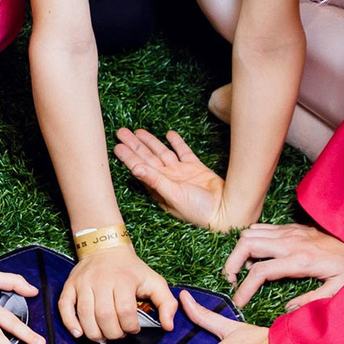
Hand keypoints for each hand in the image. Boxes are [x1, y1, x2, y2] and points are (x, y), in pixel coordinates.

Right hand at [58, 245, 176, 343]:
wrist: (106, 248)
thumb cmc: (132, 270)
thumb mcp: (155, 281)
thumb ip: (167, 304)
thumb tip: (168, 327)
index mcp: (123, 280)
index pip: (125, 312)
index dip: (131, 327)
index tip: (133, 328)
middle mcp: (101, 280)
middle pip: (104, 317)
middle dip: (113, 333)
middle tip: (118, 333)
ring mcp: (83, 283)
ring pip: (85, 315)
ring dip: (95, 333)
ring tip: (103, 336)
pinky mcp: (70, 285)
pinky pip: (64, 307)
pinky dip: (70, 323)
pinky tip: (79, 333)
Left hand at [114, 128, 234, 230]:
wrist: (225, 211)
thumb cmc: (199, 211)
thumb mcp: (174, 195)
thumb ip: (155, 180)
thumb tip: (135, 169)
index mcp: (160, 188)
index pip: (140, 168)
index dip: (128, 157)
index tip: (117, 146)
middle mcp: (168, 179)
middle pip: (148, 158)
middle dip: (135, 145)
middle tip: (121, 132)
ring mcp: (182, 173)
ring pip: (163, 153)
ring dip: (151, 142)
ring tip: (138, 131)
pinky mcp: (197, 169)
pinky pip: (184, 152)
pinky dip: (177, 143)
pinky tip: (168, 134)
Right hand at [220, 222, 343, 310]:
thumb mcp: (336, 293)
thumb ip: (310, 302)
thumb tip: (286, 309)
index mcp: (301, 261)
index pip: (260, 271)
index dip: (244, 289)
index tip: (238, 302)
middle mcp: (292, 242)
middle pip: (248, 244)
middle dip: (232, 263)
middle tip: (230, 281)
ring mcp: (291, 232)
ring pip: (251, 233)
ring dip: (240, 251)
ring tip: (240, 270)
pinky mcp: (293, 227)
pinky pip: (262, 228)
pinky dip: (251, 240)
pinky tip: (256, 256)